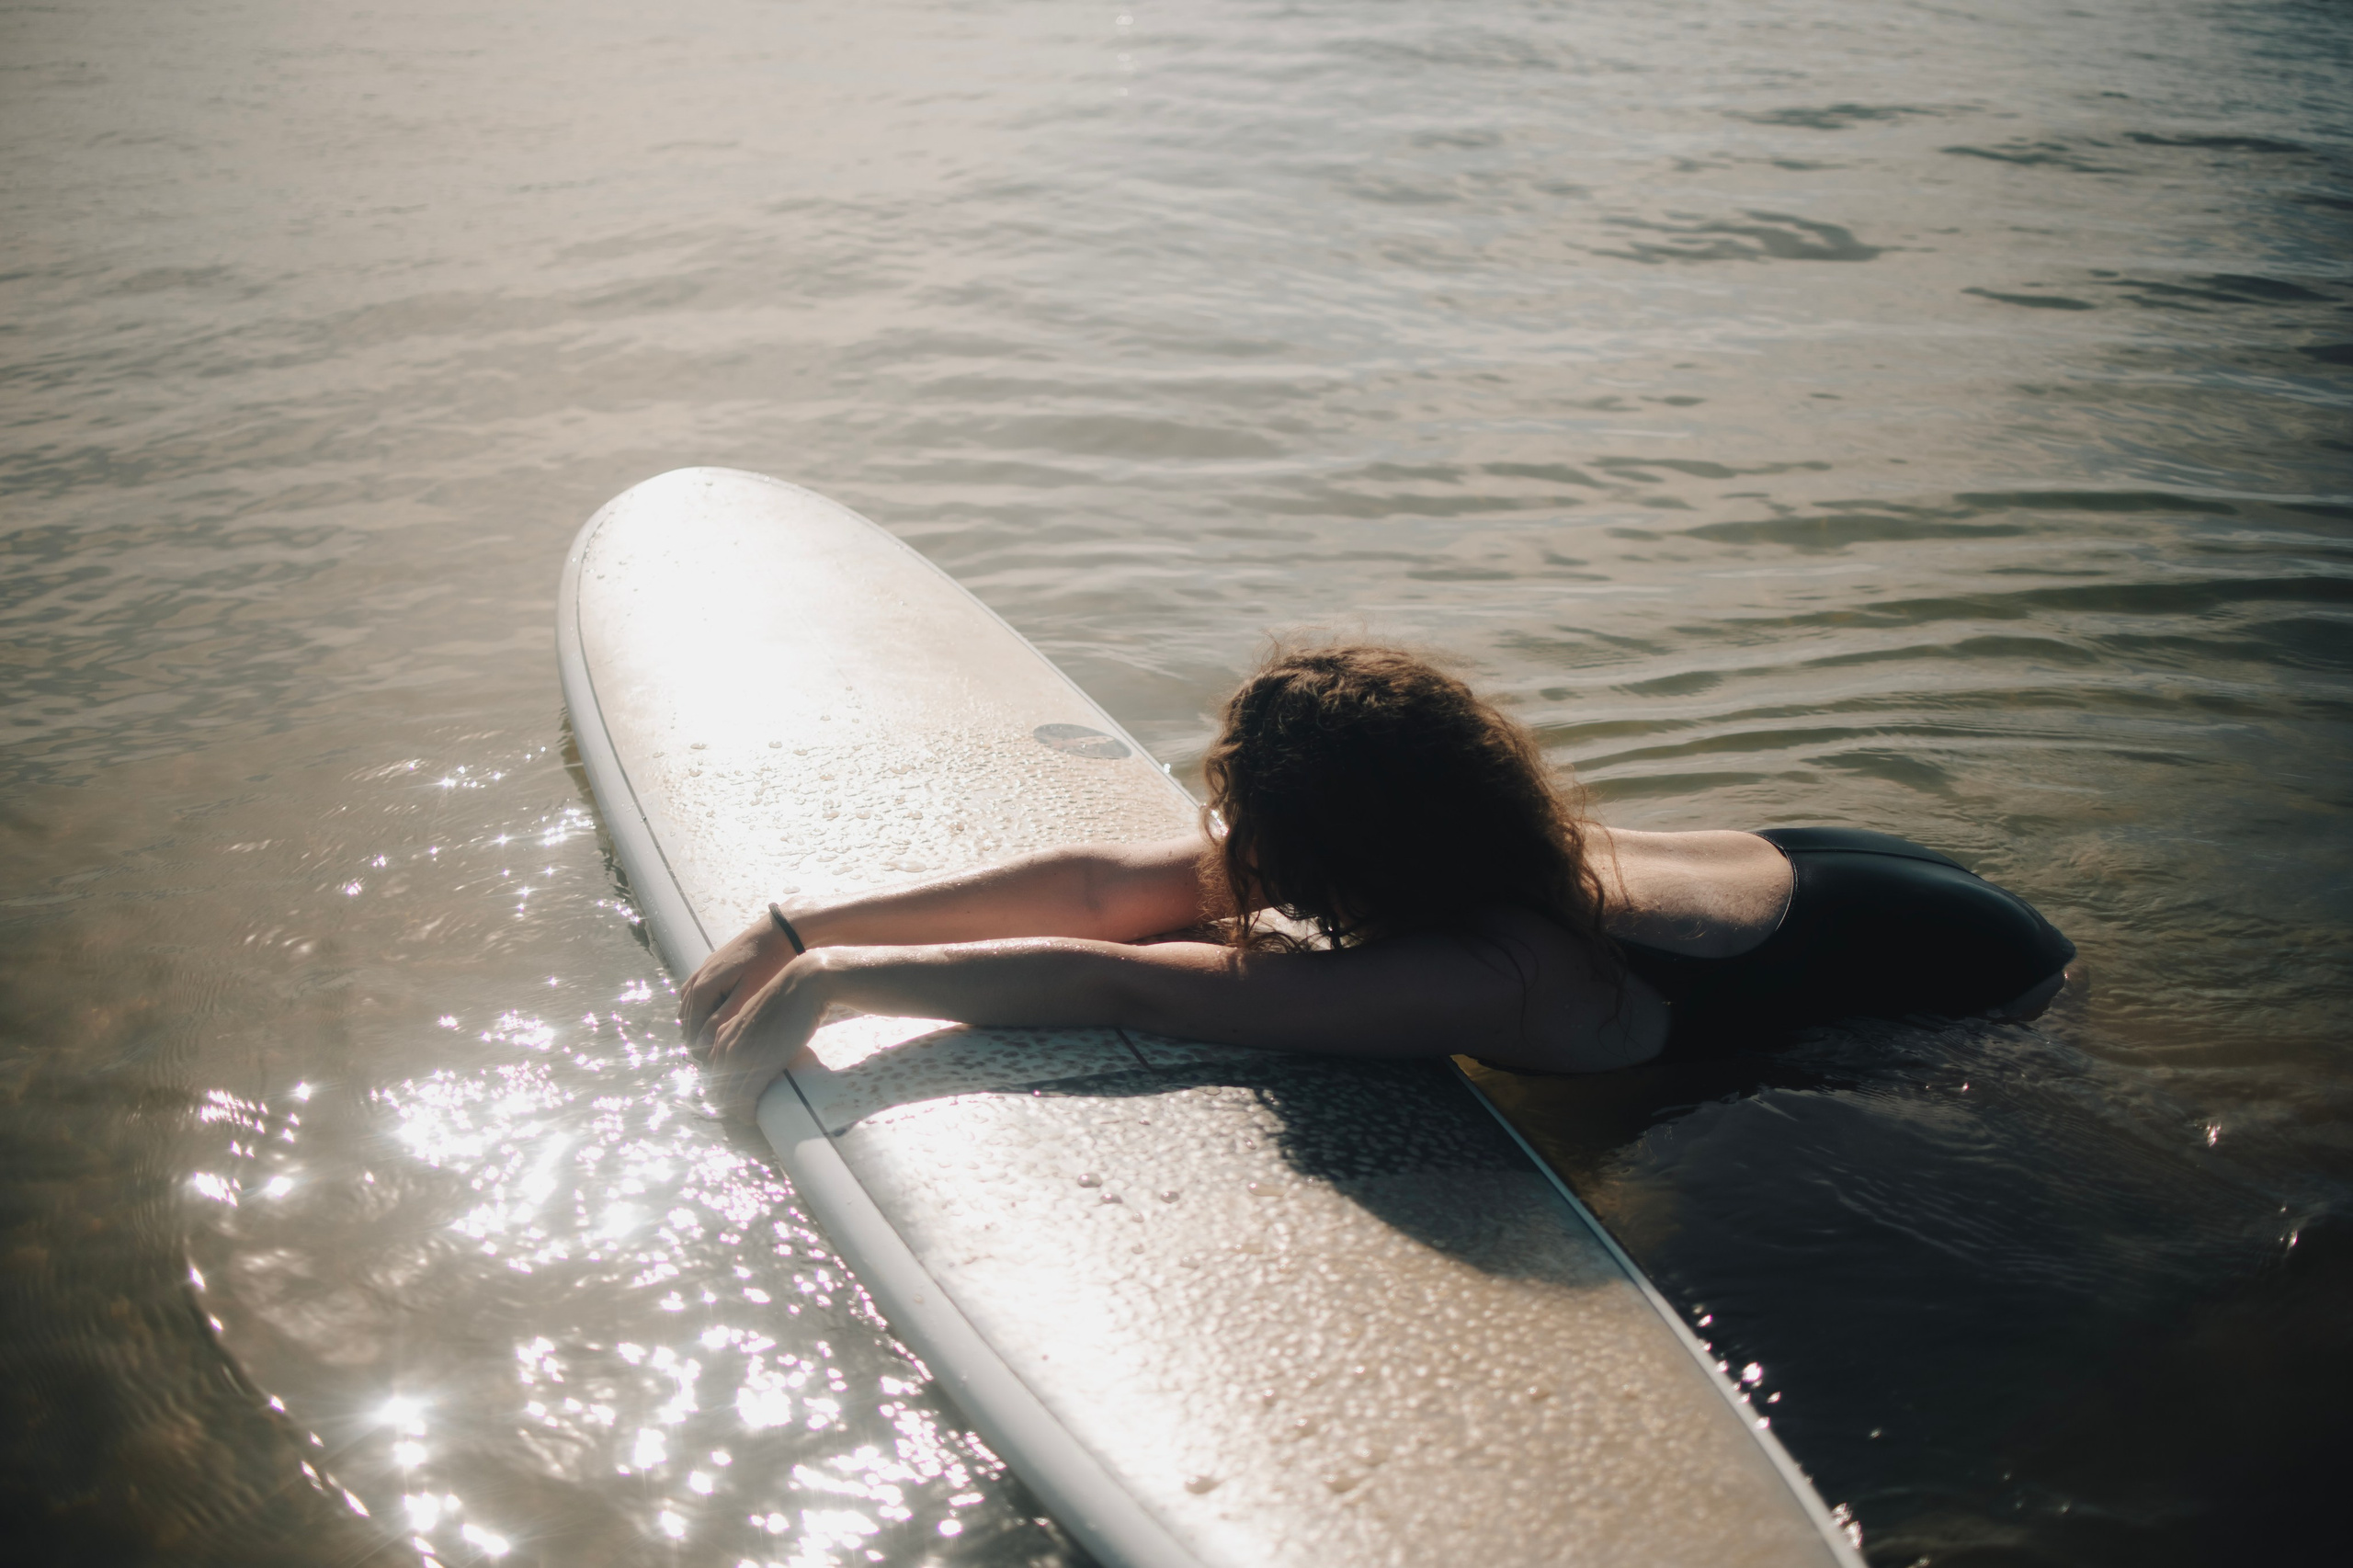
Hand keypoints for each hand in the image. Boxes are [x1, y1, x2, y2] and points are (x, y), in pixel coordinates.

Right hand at [679, 914, 798, 1048]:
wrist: (777, 933)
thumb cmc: (767, 964)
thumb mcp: (748, 993)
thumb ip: (723, 1017)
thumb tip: (700, 1042)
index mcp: (702, 988)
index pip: (690, 1029)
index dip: (700, 1050)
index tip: (716, 1065)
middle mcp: (696, 980)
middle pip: (686, 1021)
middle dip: (698, 1041)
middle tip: (719, 1059)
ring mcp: (701, 973)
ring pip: (689, 1009)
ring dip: (699, 1026)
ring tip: (719, 1042)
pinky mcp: (710, 969)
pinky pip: (697, 996)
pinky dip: (702, 1011)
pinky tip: (720, 1019)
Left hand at [700, 955, 830, 1121]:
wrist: (804, 984)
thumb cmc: (790, 999)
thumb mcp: (761, 1017)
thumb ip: (752, 1034)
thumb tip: (762, 1051)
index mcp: (724, 1033)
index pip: (714, 1071)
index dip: (724, 1088)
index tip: (738, 1098)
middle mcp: (725, 1045)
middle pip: (716, 1087)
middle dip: (728, 1103)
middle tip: (745, 1113)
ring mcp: (740, 1056)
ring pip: (727, 1096)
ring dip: (737, 1111)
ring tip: (750, 1117)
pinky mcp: (757, 1065)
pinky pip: (744, 1099)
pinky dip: (747, 1112)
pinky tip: (754, 1117)